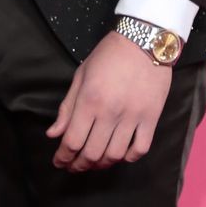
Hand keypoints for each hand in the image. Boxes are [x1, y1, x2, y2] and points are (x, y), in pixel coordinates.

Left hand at [47, 32, 171, 172]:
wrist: (145, 40)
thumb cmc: (108, 56)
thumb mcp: (81, 76)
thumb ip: (67, 108)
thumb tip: (53, 134)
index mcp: (89, 101)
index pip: (72, 141)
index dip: (63, 157)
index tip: (59, 162)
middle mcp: (111, 112)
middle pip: (92, 153)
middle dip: (79, 165)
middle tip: (74, 166)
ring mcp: (133, 116)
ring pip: (115, 155)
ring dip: (102, 164)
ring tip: (95, 163)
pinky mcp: (152, 117)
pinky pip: (141, 148)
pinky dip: (129, 157)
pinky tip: (121, 155)